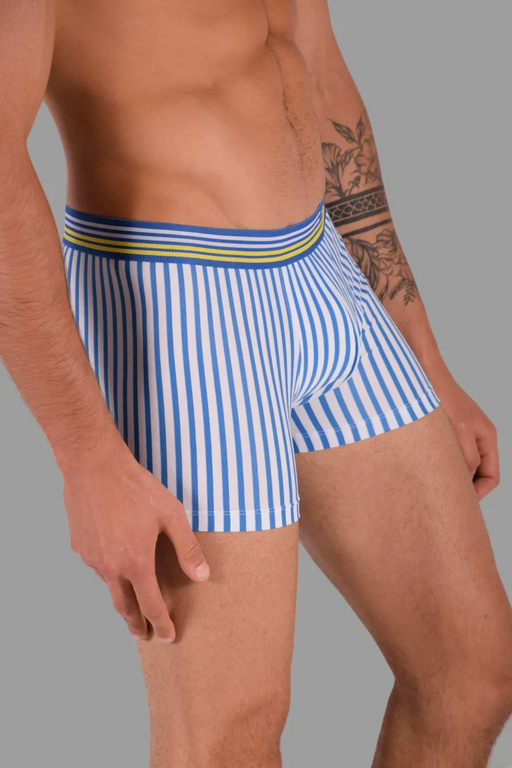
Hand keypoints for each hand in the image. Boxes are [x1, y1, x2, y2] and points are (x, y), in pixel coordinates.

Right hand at [63, 440, 209, 641]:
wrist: (94, 466)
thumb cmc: (135, 487)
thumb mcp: (171, 514)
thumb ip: (187, 548)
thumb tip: (202, 576)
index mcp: (136, 563)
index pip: (151, 606)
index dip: (161, 624)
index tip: (167, 637)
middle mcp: (111, 567)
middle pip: (124, 607)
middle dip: (136, 624)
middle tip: (144, 635)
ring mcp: (91, 558)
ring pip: (108, 587)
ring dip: (121, 599)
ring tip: (131, 604)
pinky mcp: (78, 546)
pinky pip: (96, 566)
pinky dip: (107, 573)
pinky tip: (114, 563)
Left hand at [428, 364, 498, 499]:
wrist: (421, 372)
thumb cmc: (441, 396)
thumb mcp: (458, 431)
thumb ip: (466, 457)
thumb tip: (463, 481)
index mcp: (487, 437)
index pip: (491, 477)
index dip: (478, 493)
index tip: (459, 503)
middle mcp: (476, 437)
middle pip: (475, 474)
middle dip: (462, 487)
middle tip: (441, 499)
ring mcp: (459, 434)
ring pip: (458, 465)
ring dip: (447, 474)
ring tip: (428, 483)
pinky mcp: (442, 431)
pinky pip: (444, 455)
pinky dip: (437, 463)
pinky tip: (420, 468)